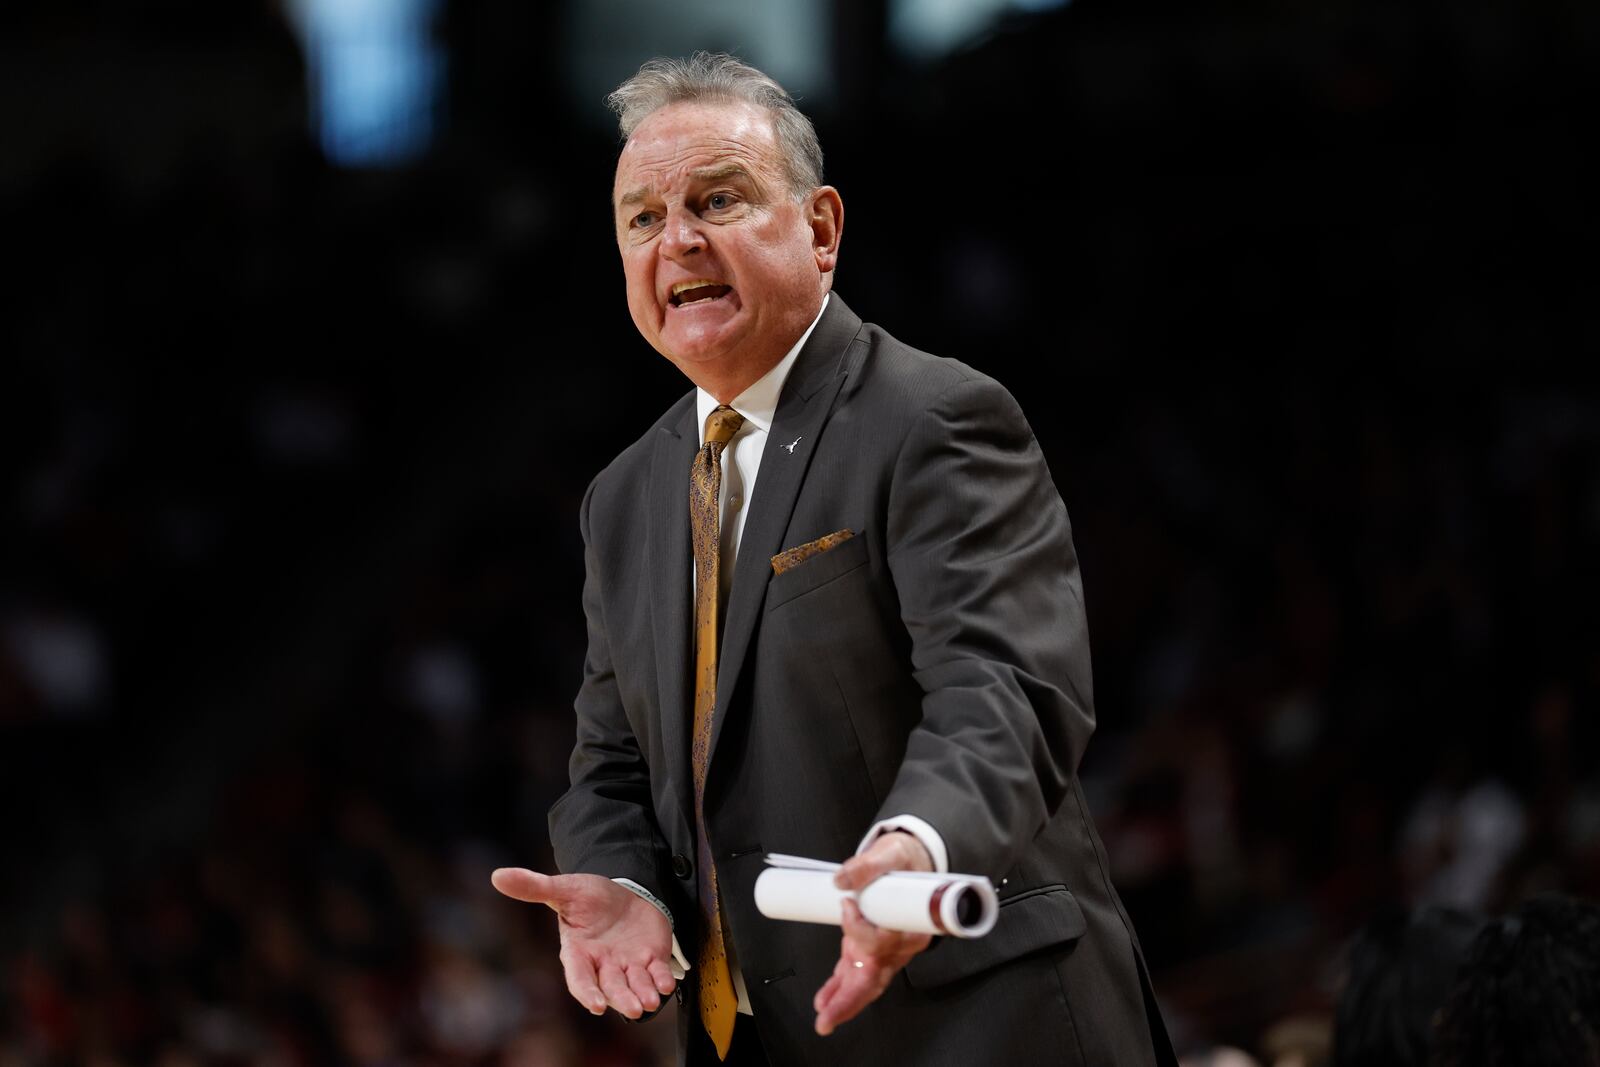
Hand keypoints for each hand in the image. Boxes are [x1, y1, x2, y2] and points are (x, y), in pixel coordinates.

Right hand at [491, 867, 675, 1018]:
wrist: (623, 890)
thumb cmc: (589, 896)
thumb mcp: (564, 889)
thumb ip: (535, 887)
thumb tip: (497, 876)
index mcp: (579, 952)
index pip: (579, 977)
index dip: (586, 992)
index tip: (594, 1005)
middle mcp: (603, 964)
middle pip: (611, 988)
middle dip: (622, 999)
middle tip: (634, 1008)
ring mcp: (628, 964)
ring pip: (634, 986)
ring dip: (643, 995)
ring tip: (650, 1002)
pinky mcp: (651, 959)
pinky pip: (656, 974)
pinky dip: (661, 980)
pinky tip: (666, 983)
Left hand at [812, 831, 934, 1035]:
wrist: (911, 861)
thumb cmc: (905, 859)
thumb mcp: (890, 853)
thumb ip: (866, 865)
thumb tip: (841, 880)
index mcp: (912, 924)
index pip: (884, 941)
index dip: (860, 930)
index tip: (846, 904)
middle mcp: (900, 945)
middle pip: (876, 977)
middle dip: (850, 999)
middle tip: (827, 1017)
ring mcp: (885, 951)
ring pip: (865, 982)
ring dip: (843, 1001)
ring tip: (823, 1016)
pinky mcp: (871, 949)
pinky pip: (857, 973)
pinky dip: (840, 988)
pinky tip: (824, 1001)